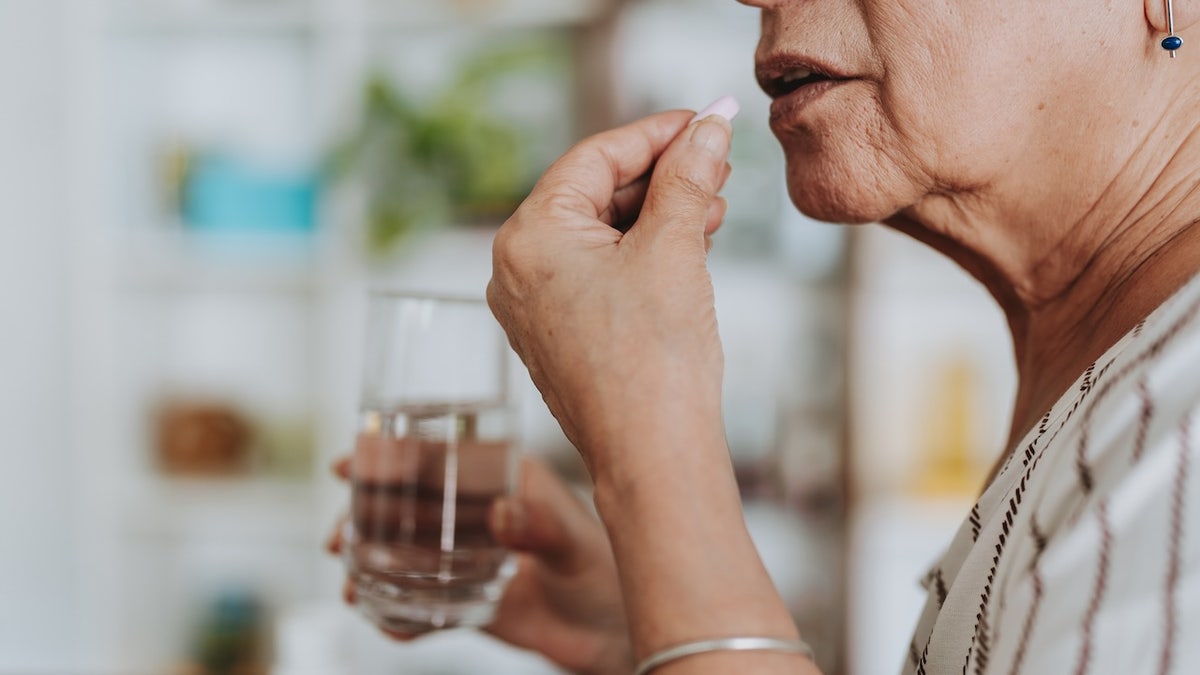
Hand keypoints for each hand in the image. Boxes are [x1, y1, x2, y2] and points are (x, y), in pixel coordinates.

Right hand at [326, 456, 631, 674]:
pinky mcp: (467, 598)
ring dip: (370, 563)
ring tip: (350, 585)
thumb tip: (501, 513)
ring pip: (404, 549)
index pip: (436, 457)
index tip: (349, 465)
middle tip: (339, 539)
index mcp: (502, 478)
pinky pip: (421, 604)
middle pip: (406, 502)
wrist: (612, 631)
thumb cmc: (605, 572)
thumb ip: (541, 526)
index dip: (389, 457)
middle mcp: (478, 511)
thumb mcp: (576, 543)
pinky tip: (384, 622)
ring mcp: (468, 555)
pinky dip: (398, 614)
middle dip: (363, 515)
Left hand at [486, 106, 734, 475]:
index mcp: (529, 236)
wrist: (653, 458)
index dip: (656, 133)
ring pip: (601, 236)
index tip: (704, 119)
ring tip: (715, 204)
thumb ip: (688, 177)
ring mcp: (535, 306)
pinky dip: (643, 254)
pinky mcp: (560, 336)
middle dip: (661, 176)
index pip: (593, 157)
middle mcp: (517, 269)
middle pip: (594, 194)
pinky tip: (690, 243)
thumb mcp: (674, 249)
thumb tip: (708, 127)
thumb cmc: (654, 361)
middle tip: (717, 159)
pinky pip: (600, 274)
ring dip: (659, 215)